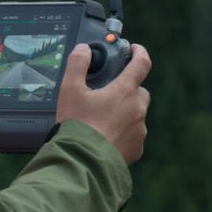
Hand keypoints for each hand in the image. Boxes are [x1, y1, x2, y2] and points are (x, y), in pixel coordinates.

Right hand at [55, 43, 151, 163]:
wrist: (84, 162)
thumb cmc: (78, 125)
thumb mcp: (70, 90)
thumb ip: (77, 64)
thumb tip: (84, 50)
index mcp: (125, 91)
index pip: (142, 63)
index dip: (139, 52)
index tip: (134, 49)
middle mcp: (137, 109)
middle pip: (139, 90)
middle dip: (127, 88)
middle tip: (108, 91)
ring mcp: (139, 130)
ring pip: (136, 114)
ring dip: (125, 111)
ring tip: (102, 118)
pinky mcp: (137, 149)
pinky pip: (134, 135)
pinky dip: (124, 132)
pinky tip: (106, 136)